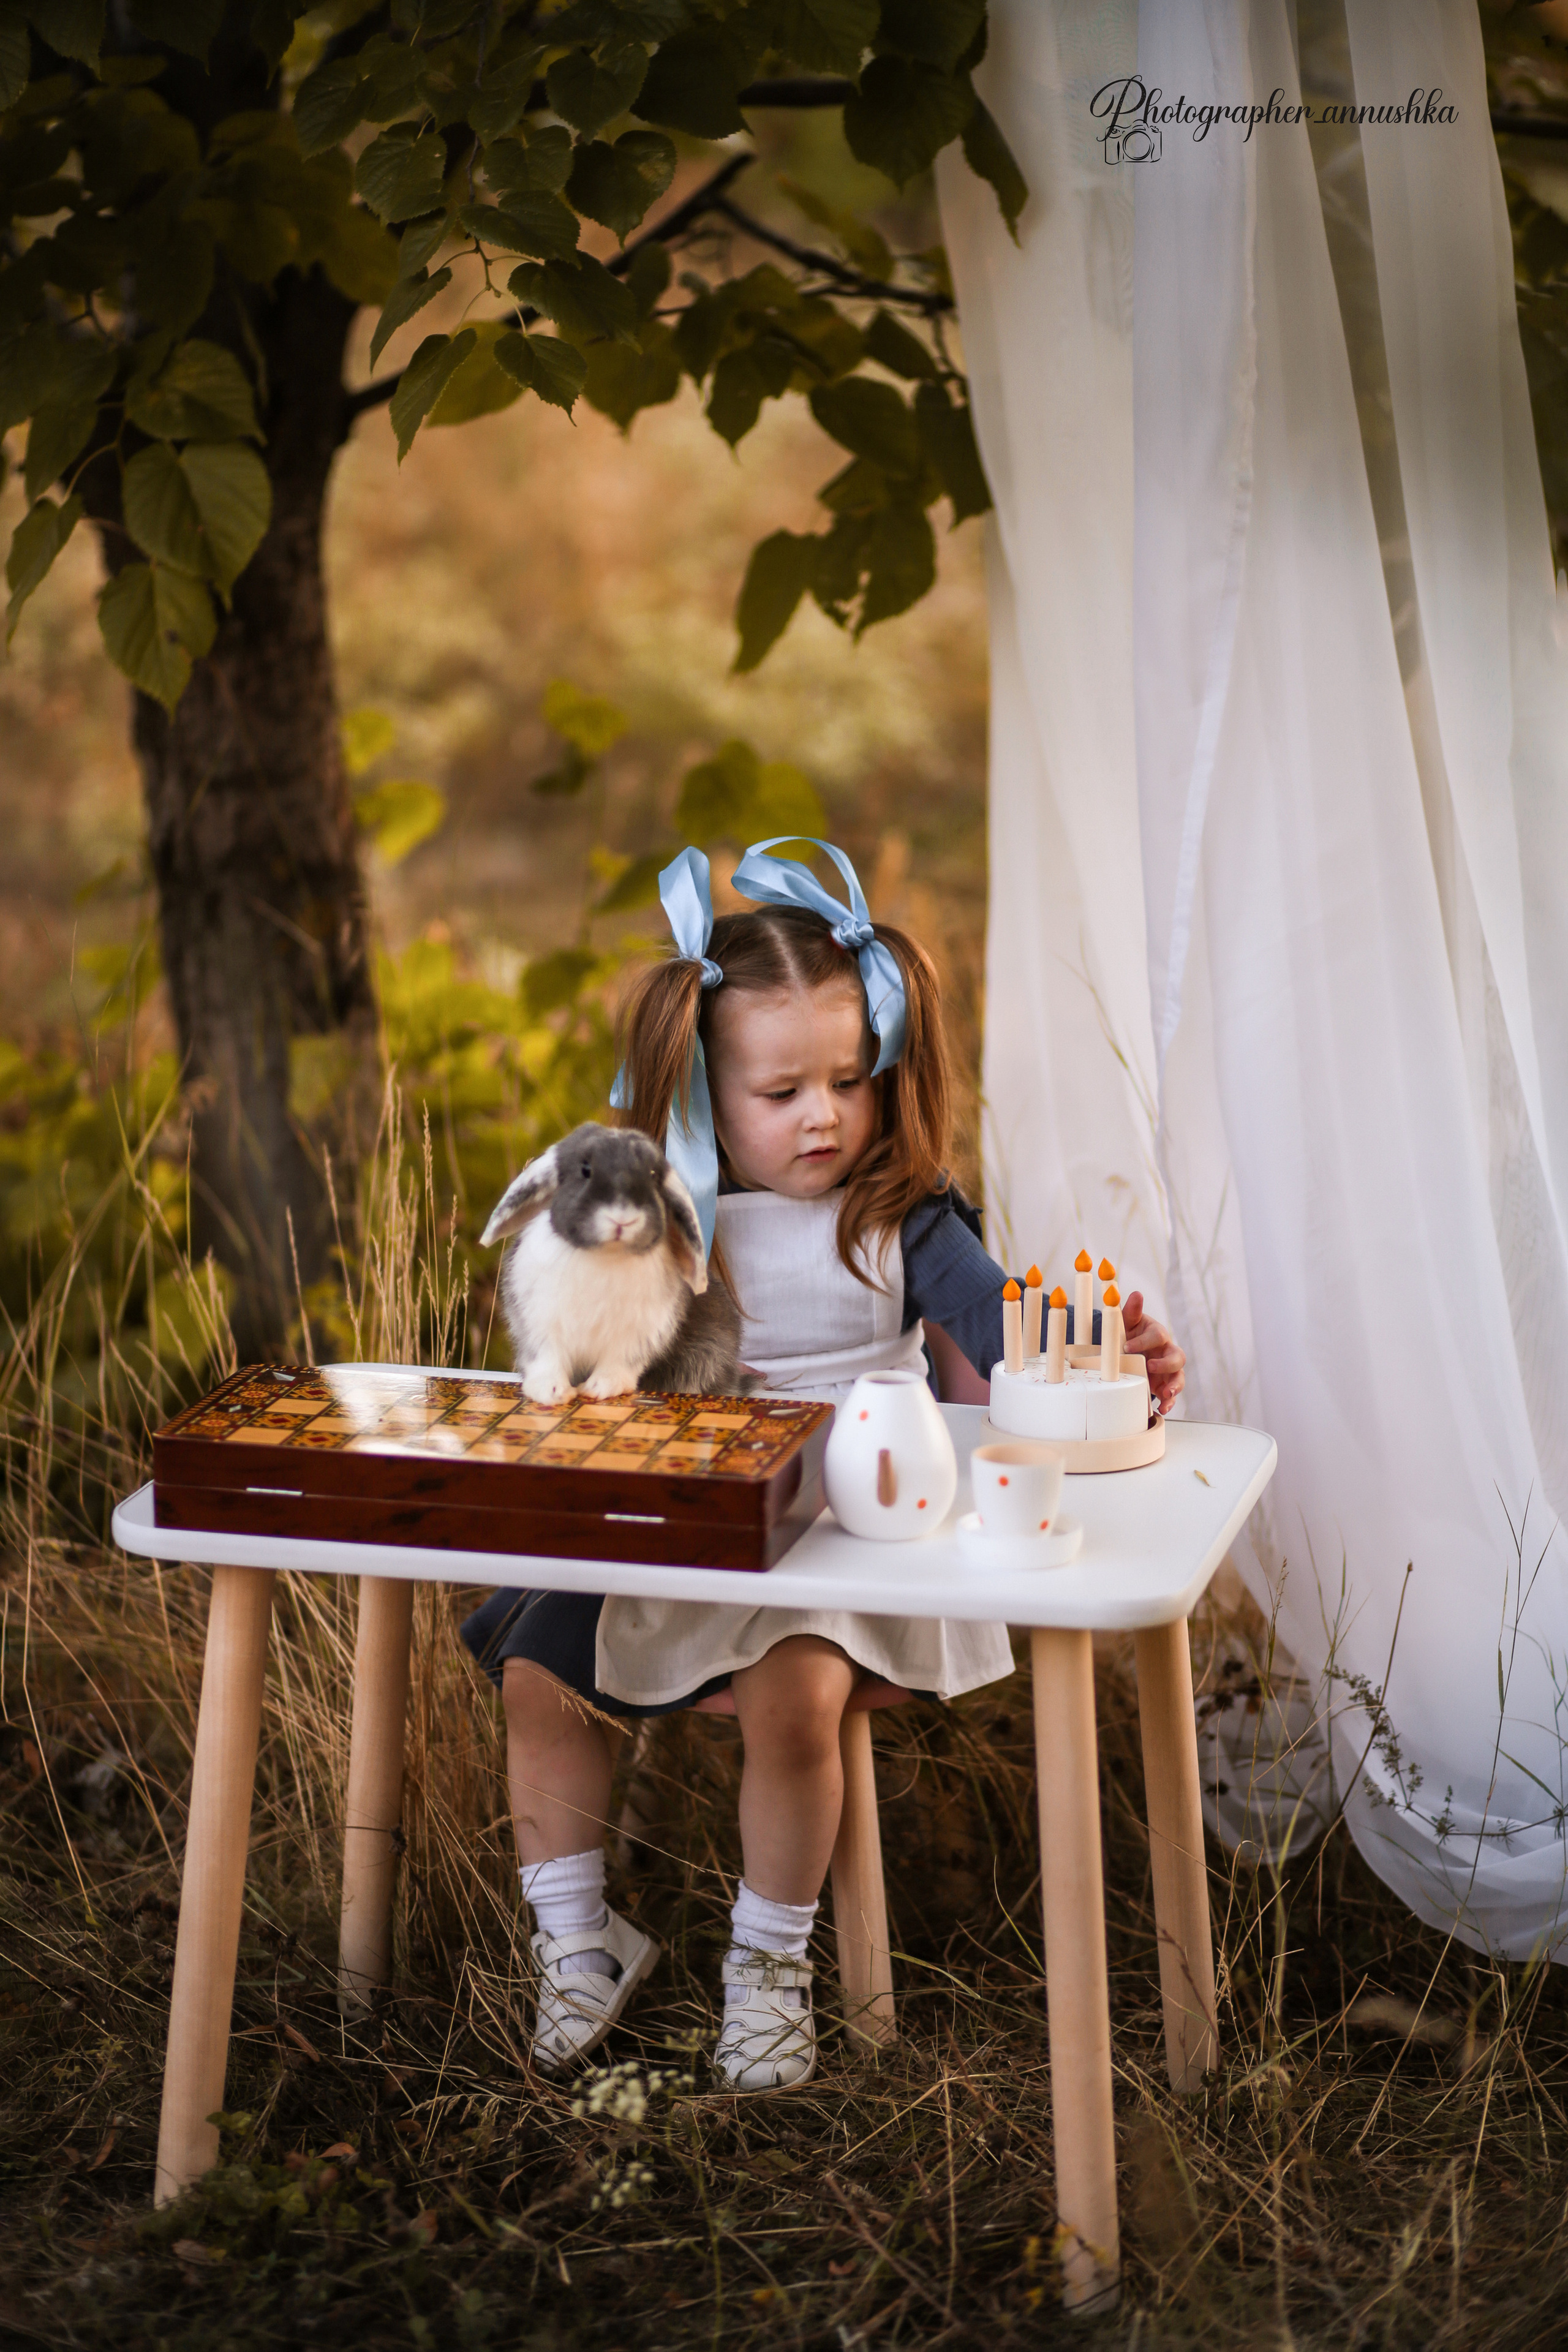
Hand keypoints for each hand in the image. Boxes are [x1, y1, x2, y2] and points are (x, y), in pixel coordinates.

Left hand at [1120, 1291, 1184, 1413]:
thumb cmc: (1129, 1334)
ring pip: (1179, 1377)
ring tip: (1165, 1394)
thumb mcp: (1127, 1323)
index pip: (1157, 1335)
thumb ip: (1132, 1310)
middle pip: (1178, 1357)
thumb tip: (1136, 1293)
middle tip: (1150, 1367)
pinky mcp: (1166, 1384)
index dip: (1144, 1342)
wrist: (1126, 1351)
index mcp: (1157, 1335)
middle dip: (1167, 1364)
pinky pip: (1172, 1394)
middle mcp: (1167, 1352)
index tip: (1127, 1347)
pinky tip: (1163, 1409)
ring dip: (1174, 1387)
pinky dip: (1170, 1402)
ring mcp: (1169, 1370)